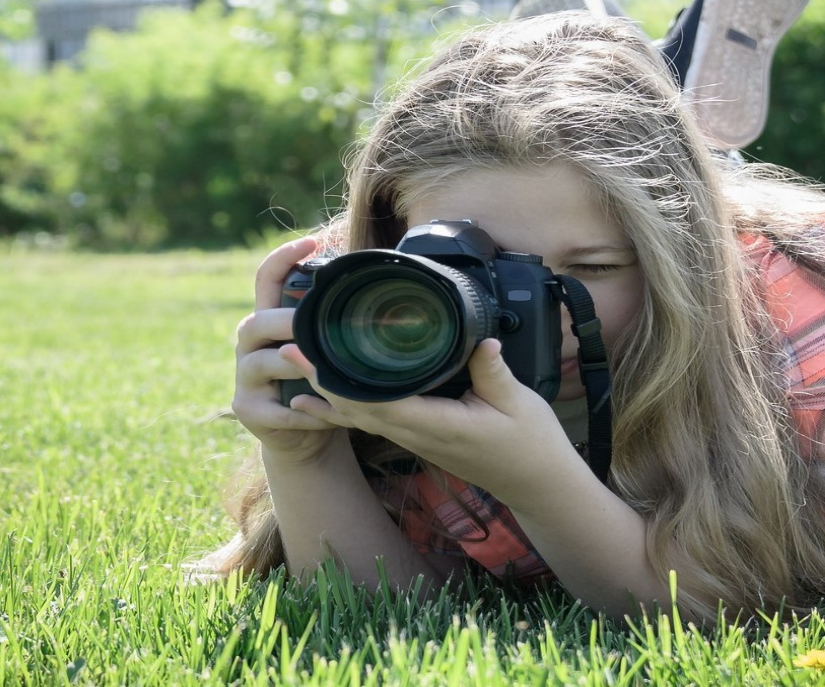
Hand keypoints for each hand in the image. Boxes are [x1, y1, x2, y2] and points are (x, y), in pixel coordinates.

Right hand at [231, 237, 344, 463]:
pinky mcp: (248, 410)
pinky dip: (307, 413)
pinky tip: (330, 416)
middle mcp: (248, 344)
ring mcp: (245, 377)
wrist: (304, 437)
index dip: (283, 257)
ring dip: (300, 368)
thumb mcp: (326, 349)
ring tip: (328, 372)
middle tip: (320, 324)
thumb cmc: (321, 383)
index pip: (266, 278)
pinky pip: (278, 409)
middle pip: (259, 321)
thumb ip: (334, 320)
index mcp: (267, 320)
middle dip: (289, 321)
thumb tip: (378, 281)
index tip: (311, 242)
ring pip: (267, 363)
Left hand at [282, 338, 578, 501]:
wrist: (535, 484)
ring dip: (325, 390)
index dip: (340, 382)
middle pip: (355, 409)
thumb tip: (481, 340)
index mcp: (436, 426)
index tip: (314, 356)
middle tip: (289, 347)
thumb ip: (494, 373)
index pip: (376, 404)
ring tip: (294, 363)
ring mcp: (413, 438)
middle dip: (320, 380)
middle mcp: (416, 435)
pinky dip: (344, 403)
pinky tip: (320, 393)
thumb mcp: (520, 404)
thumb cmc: (530, 445)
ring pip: (358, 416)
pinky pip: (372, 419)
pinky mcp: (417, 436)